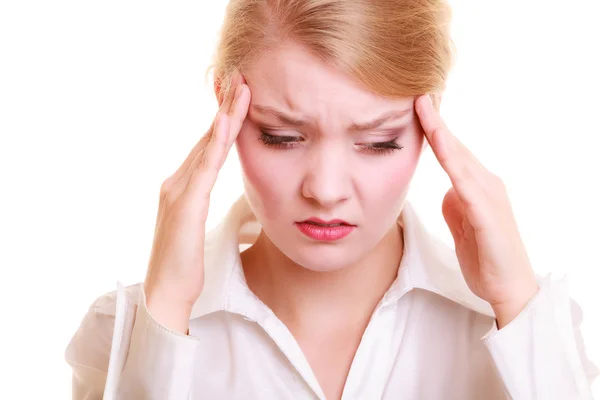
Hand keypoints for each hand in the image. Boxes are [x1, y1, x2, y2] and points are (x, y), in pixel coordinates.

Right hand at [143, 72, 250, 333]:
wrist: (165, 294)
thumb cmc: (184, 264)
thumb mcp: (196, 228)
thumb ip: (201, 204)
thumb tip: (211, 189)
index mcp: (182, 188)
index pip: (207, 147)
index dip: (224, 121)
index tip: (240, 96)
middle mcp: (176, 183)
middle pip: (205, 138)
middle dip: (224, 107)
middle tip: (241, 77)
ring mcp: (177, 192)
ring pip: (205, 146)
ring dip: (224, 116)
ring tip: (241, 88)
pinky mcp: (184, 206)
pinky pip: (205, 168)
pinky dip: (216, 143)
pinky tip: (228, 123)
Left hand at [415, 94, 538, 327]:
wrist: (508, 288)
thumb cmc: (485, 257)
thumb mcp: (462, 225)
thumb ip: (455, 204)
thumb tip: (447, 190)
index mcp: (476, 187)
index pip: (452, 152)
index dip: (435, 129)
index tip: (417, 108)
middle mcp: (485, 184)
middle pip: (456, 147)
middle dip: (436, 120)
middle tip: (419, 93)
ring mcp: (488, 196)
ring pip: (460, 158)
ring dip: (441, 132)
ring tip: (424, 107)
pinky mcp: (487, 213)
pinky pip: (465, 183)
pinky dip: (452, 162)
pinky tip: (440, 146)